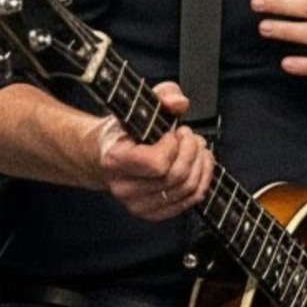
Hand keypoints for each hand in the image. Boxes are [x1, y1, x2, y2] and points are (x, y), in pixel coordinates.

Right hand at [94, 80, 213, 220]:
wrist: (105, 155)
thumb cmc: (126, 129)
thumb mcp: (142, 104)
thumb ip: (164, 94)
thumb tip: (180, 104)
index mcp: (115, 160)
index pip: (157, 163)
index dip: (173, 145)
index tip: (173, 132)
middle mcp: (123, 188)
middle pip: (176, 177)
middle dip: (192, 150)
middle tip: (190, 136)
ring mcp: (136, 205)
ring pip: (186, 190)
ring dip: (200, 164)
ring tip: (196, 148)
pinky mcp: (150, 213)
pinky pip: (188, 202)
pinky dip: (202, 181)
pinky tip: (199, 164)